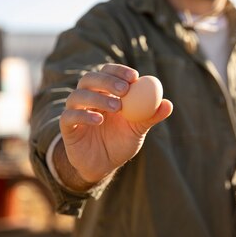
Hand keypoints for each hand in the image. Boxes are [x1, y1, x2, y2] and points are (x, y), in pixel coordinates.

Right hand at [58, 63, 172, 185]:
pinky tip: (99, 120)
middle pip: (90, 78)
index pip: (108, 72)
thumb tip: (168, 104)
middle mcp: (88, 97)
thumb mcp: (138, 129)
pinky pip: (69, 116)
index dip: (119, 71)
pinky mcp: (67, 127)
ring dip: (98, 97)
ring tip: (117, 107)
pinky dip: (84, 115)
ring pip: (78, 95)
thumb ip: (151, 116)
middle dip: (107, 80)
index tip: (135, 77)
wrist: (102, 165)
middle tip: (125, 89)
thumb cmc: (121, 141)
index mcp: (105, 92)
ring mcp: (75, 111)